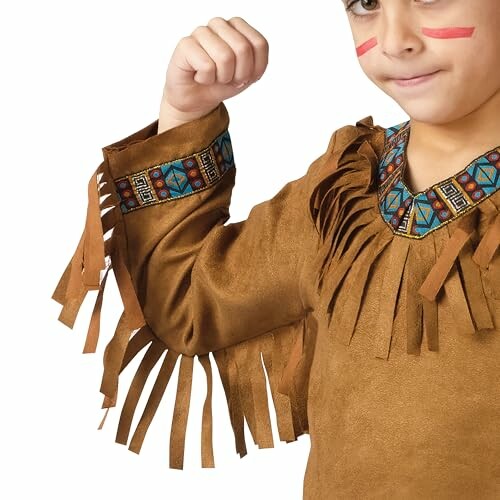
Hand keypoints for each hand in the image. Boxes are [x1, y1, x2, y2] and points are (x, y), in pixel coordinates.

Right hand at [158, 16, 268, 131]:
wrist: (196, 98)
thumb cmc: (221, 83)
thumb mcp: (248, 76)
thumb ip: (256, 62)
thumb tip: (243, 51)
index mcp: (237, 26)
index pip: (259, 44)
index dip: (254, 68)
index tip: (243, 75)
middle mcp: (219, 24)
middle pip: (243, 49)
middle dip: (238, 74)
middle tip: (227, 78)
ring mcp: (201, 32)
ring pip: (225, 57)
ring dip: (222, 77)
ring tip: (213, 76)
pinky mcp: (186, 44)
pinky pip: (207, 67)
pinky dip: (206, 79)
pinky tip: (199, 76)